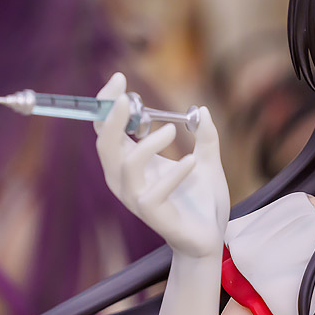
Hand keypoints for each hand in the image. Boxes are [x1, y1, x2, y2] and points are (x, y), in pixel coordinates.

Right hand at [95, 73, 229, 256]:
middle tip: (124, 98)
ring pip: (125, 167)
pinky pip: (153, 193)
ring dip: (145, 145)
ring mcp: (137, 198)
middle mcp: (127, 178)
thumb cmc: (202, 200)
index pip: (108, 129)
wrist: (210, 236)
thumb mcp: (208, 160)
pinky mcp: (153, 214)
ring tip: (171, 130)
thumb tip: (202, 109)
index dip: (107, 104)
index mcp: (133, 162)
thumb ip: (205, 136)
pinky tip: (191, 162)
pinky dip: (172, 175)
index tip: (120, 79)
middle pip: (104, 145)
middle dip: (110, 119)